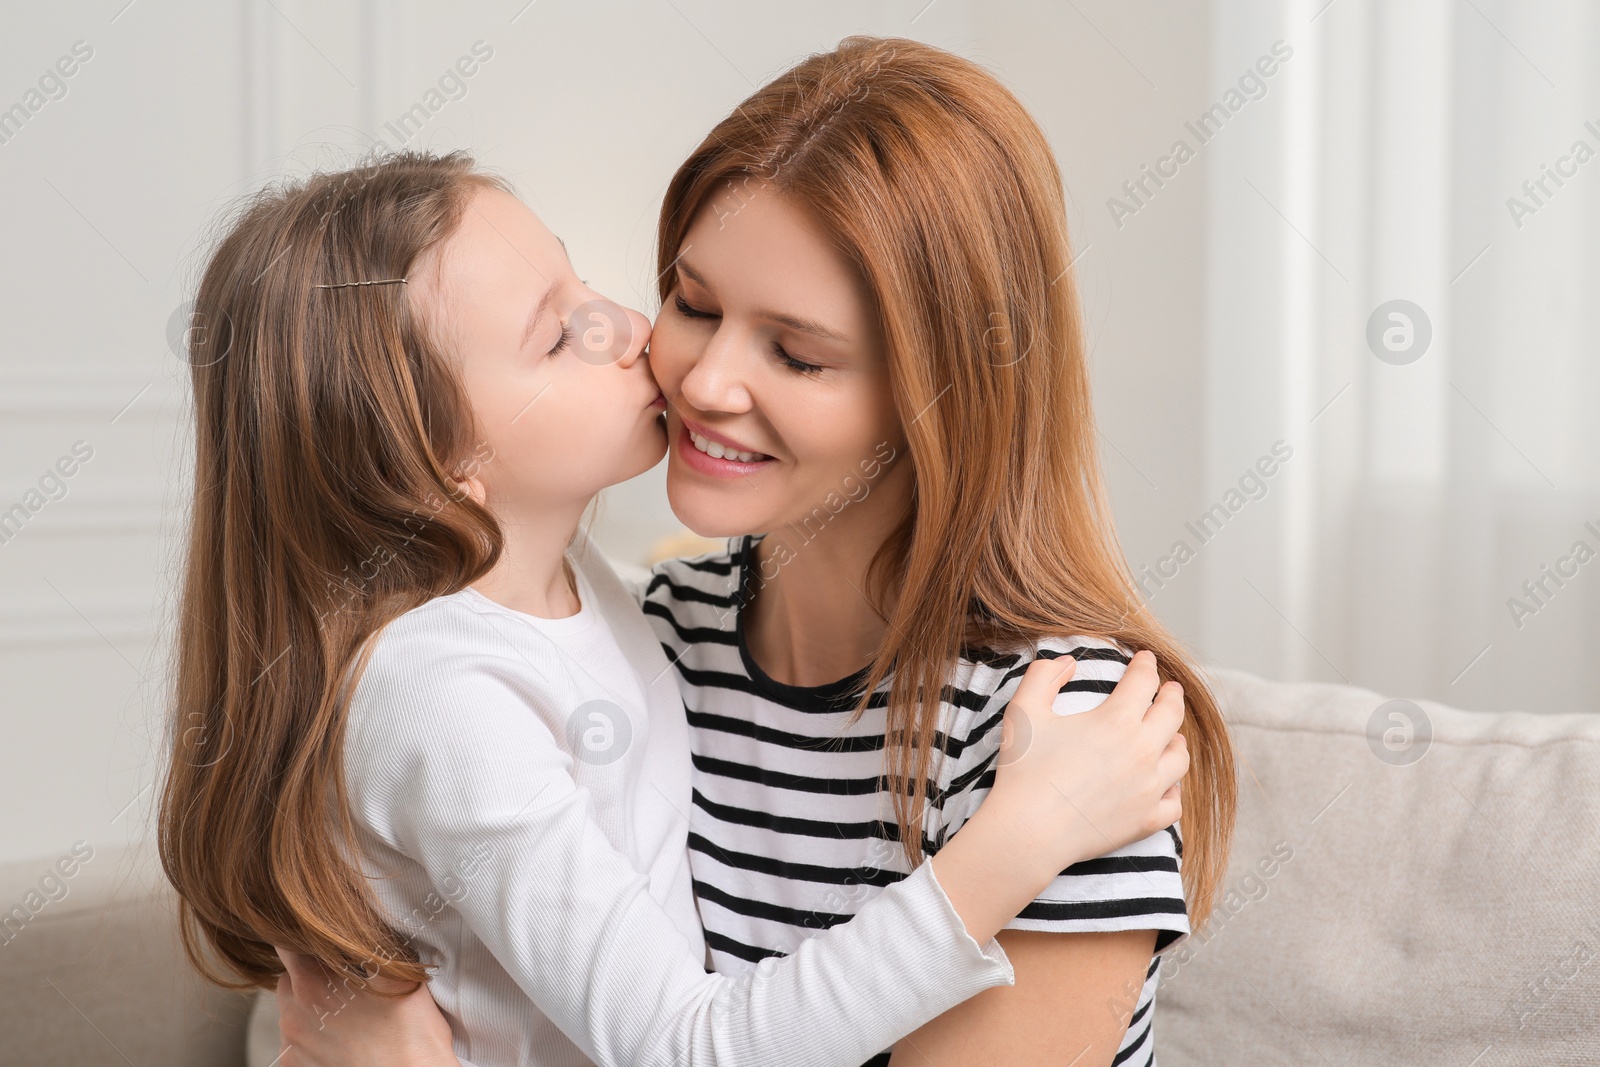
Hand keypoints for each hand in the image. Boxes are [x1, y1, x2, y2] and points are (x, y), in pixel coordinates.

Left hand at [273, 947, 460, 1066]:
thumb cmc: (411, 1033)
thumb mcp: (397, 972)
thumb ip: (367, 946)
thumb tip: (359, 925)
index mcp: (311, 982)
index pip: (287, 943)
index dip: (306, 938)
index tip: (323, 941)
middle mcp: (293, 1013)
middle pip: (289, 978)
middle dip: (312, 975)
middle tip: (345, 982)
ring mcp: (292, 1045)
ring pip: (292, 1011)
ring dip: (311, 1007)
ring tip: (349, 1015)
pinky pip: (296, 1042)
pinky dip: (314, 1037)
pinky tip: (343, 1040)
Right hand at [988, 649, 1186, 885]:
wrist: (1029, 831)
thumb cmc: (1024, 771)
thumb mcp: (1023, 712)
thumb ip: (1043, 676)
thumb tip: (1067, 662)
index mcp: (1116, 720)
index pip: (1143, 682)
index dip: (1145, 665)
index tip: (1144, 658)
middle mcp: (1142, 751)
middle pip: (1172, 714)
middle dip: (1172, 695)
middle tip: (1171, 688)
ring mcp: (1148, 789)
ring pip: (1179, 758)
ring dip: (1177, 740)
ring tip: (1173, 735)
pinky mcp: (1145, 820)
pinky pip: (1174, 803)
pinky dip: (1174, 790)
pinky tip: (1166, 784)